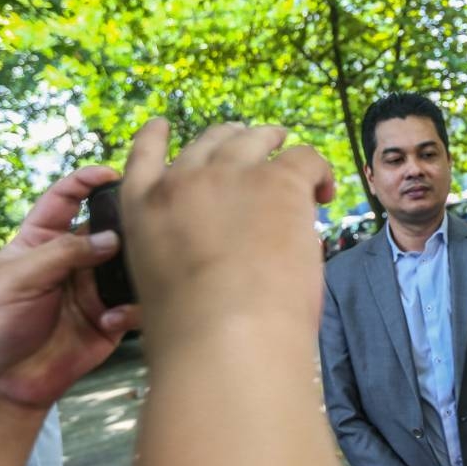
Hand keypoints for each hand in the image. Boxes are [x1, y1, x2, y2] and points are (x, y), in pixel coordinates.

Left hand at [0, 166, 139, 407]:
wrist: (0, 383)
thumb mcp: (17, 279)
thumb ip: (63, 253)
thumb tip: (111, 237)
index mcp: (41, 241)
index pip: (64, 199)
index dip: (85, 182)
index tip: (109, 174)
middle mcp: (72, 262)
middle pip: (106, 229)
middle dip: (123, 227)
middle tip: (136, 229)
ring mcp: (93, 290)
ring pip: (128, 266)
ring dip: (133, 270)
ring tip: (128, 279)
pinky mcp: (110, 320)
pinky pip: (134, 307)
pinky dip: (129, 311)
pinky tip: (109, 321)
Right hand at [120, 119, 334, 357]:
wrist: (226, 340)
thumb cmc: (194, 337)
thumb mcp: (159, 290)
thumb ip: (174, 261)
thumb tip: (209, 266)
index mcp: (142, 210)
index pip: (144, 156)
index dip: (156, 137)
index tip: (163, 125)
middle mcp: (183, 181)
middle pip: (210, 141)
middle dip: (231, 139)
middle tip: (254, 142)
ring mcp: (230, 175)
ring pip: (256, 139)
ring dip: (273, 141)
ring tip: (289, 146)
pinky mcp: (278, 181)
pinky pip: (304, 157)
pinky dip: (318, 169)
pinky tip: (324, 189)